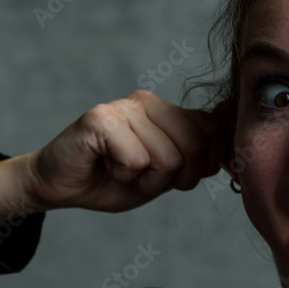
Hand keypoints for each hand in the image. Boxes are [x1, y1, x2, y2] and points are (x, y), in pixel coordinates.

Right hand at [0, 90, 230, 223]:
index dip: (205, 166)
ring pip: (168, 158)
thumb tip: (230, 114)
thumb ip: (198, 152)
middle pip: (197, 147)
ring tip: (121, 171)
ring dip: (145, 180)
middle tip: (145, 178)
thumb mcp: (166, 173)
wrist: (58, 185)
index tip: (177, 178)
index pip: (214, 131)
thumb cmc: (111, 179)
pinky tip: (106, 166)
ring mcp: (124, 107)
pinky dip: (123, 176)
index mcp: (168, 111)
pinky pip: (136, 160)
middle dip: (177, 178)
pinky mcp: (100, 118)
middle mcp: (148, 101)